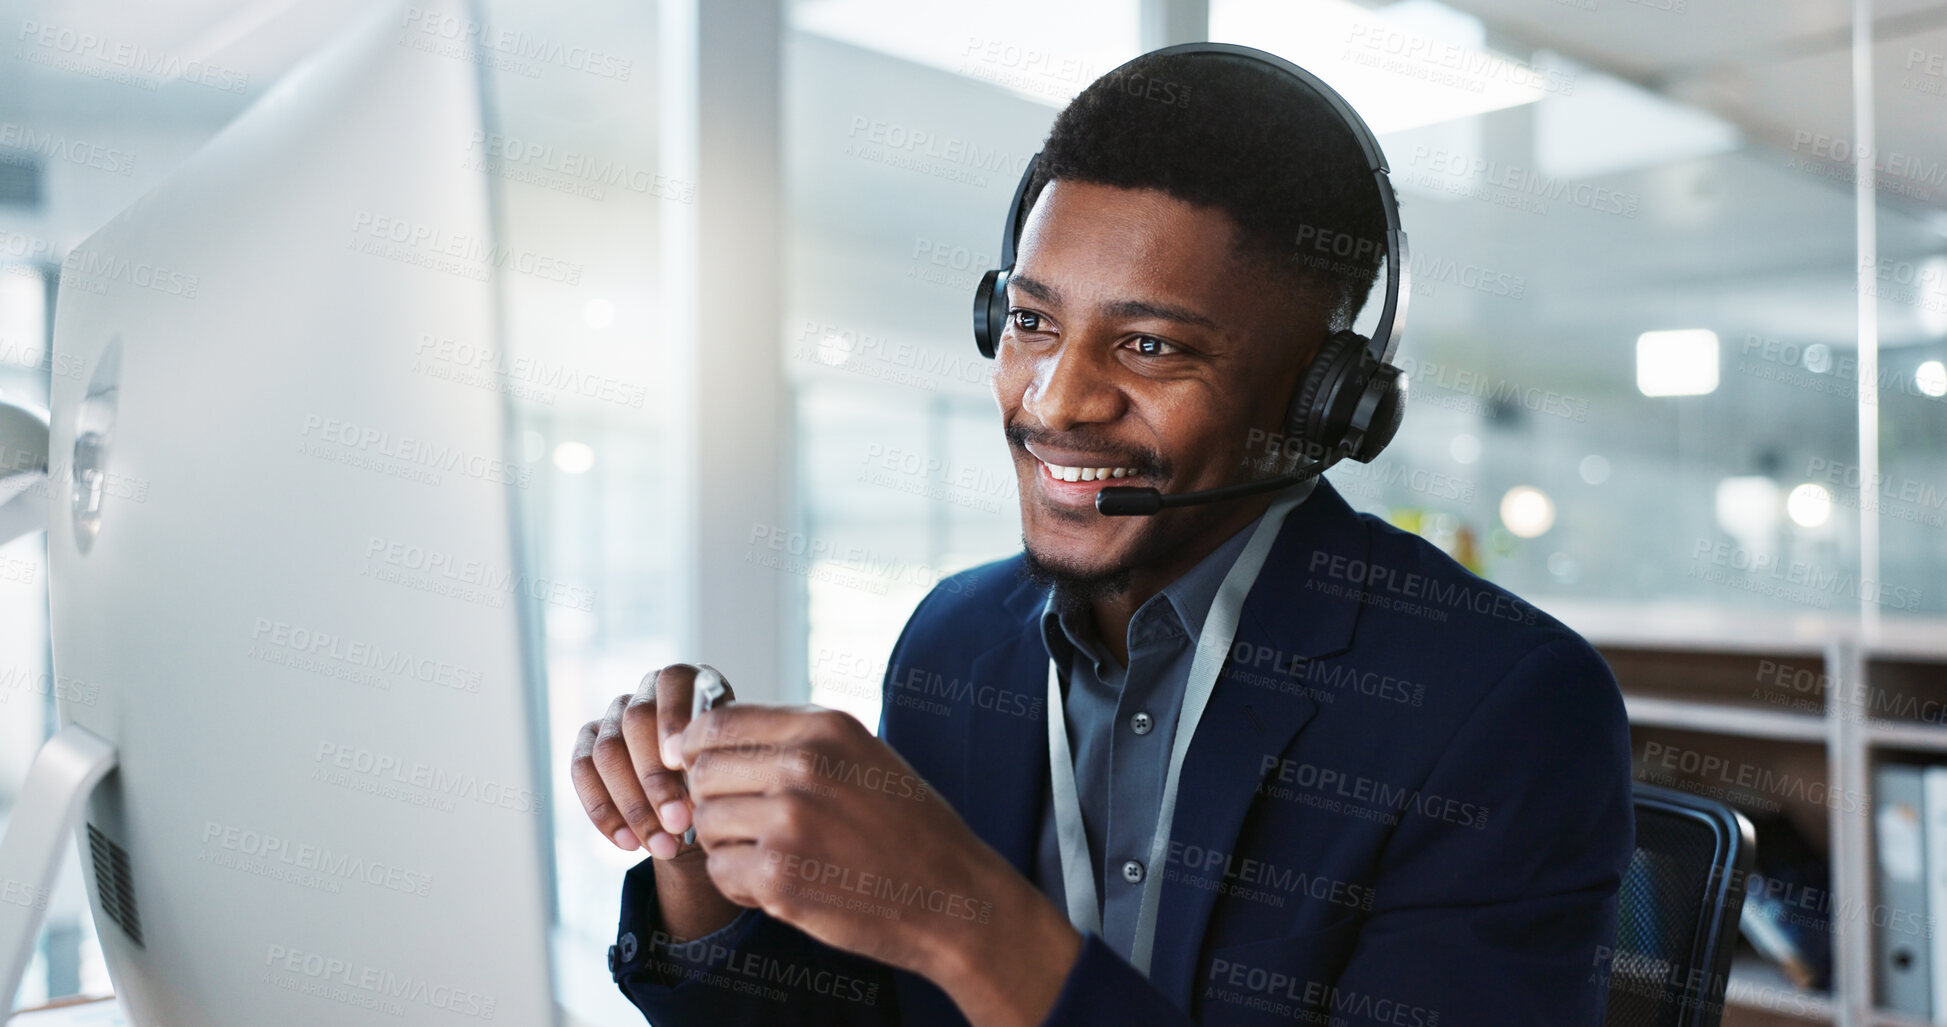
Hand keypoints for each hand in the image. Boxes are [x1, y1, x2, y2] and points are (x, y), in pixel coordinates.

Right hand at [571, 664, 742, 937]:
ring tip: (663, 845)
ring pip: (606, 752)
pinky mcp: (588, 743)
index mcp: (688, 681)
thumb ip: (715, 761)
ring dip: (634, 806)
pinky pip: (582, 772)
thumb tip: (692, 782)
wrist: (702, 800)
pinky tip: (629, 843)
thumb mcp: (731, 764)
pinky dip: (604, 812)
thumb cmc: (725, 774)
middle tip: (679, 822)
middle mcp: (646, 691)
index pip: (673, 683)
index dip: (674, 720)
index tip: (683, 763)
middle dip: (656, 779)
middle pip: (635, 722)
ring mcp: (613, 716)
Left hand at [677, 704, 1080, 1024]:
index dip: (694, 750)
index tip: (697, 771)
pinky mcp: (780, 878)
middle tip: (747, 827)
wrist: (954, 898)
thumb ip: (797, 740)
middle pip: (703, 774)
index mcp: (824, 728)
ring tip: (772, 858)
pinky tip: (781, 887)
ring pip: (706, 825)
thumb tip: (708, 735)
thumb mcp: (863, 756)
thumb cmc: (909, 829)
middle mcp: (804, 766)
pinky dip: (740, 886)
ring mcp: (790, 822)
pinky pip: (720, 873)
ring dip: (727, 846)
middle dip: (713, 802)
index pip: (717, 724)